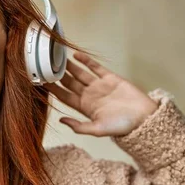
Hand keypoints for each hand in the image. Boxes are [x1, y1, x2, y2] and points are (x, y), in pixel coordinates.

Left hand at [44, 51, 158, 136]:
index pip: (63, 96)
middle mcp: (89, 95)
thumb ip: (79, 126)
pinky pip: (95, 67)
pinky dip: (86, 61)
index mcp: (84, 107)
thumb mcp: (98, 130)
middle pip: (68, 83)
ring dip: (68, 66)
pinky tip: (76, 55)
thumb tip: (60, 120)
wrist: (144, 118)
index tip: (40, 82)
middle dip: (57, 75)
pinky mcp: (110, 78)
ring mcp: (99, 86)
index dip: (52, 89)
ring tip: (56, 58)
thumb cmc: (122, 127)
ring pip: (80, 73)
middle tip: (44, 65)